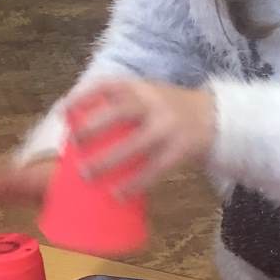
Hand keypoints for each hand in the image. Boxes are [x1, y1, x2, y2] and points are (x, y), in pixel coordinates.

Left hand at [68, 78, 216, 196]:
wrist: (215, 116)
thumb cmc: (170, 109)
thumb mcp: (149, 95)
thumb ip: (123, 105)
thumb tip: (81, 132)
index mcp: (142, 88)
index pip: (109, 85)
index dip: (84, 97)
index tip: (64, 112)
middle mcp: (155, 103)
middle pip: (120, 112)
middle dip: (93, 126)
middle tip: (73, 143)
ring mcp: (169, 126)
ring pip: (135, 144)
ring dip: (109, 160)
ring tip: (86, 174)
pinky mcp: (181, 148)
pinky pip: (155, 168)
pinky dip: (136, 182)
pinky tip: (119, 194)